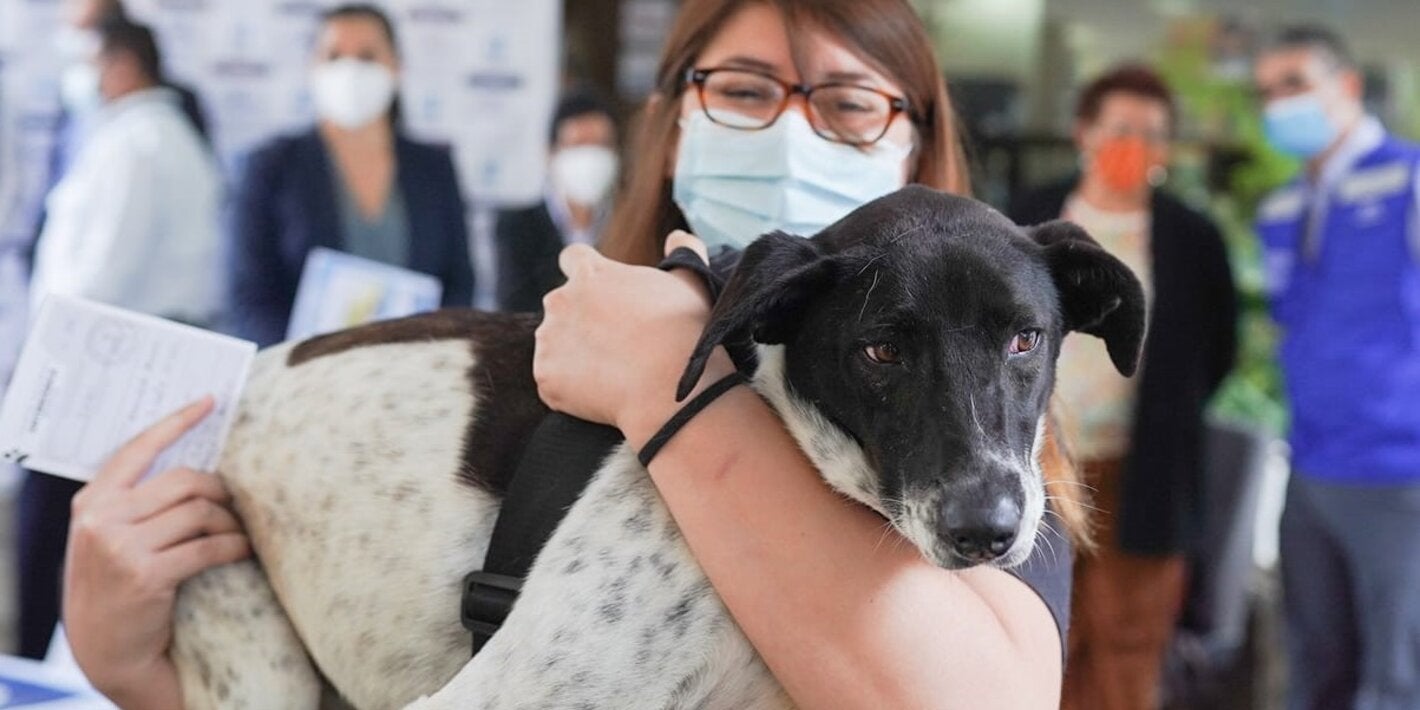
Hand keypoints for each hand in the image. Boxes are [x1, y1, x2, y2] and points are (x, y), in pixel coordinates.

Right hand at [64, 397, 250, 707]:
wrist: (106, 646)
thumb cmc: (116, 582)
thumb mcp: (109, 534)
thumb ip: (135, 500)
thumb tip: (195, 463)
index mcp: (92, 500)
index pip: (139, 448)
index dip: (177, 422)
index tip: (210, 400)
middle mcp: (101, 518)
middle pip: (185, 481)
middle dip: (221, 490)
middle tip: (238, 503)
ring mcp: (121, 547)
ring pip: (200, 513)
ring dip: (231, 523)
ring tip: (240, 533)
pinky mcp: (147, 575)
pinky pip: (208, 548)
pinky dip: (234, 548)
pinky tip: (244, 551)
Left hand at [534, 231, 734, 446]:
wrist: (669, 388)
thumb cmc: (683, 332)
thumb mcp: (691, 282)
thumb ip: (684, 250)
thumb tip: (678, 236)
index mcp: (590, 273)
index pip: (572, 258)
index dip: (584, 274)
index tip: (599, 292)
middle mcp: (560, 301)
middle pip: (562, 306)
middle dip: (581, 320)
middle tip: (615, 342)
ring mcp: (549, 340)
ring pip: (556, 344)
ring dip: (574, 353)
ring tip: (612, 370)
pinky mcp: (545, 377)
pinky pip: (554, 381)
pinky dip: (571, 388)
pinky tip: (602, 392)